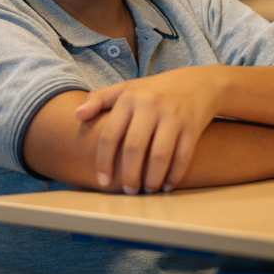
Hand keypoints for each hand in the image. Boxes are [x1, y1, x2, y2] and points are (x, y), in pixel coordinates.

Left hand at [74, 67, 221, 193]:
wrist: (197, 83)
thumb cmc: (154, 91)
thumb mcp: (126, 89)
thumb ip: (99, 99)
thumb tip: (77, 115)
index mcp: (130, 97)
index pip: (111, 134)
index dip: (104, 161)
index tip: (103, 181)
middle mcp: (151, 105)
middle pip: (134, 148)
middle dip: (129, 175)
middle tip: (128, 190)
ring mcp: (173, 115)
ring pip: (160, 155)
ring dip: (152, 179)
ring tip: (147, 190)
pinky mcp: (192, 126)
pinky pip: (182, 156)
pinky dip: (174, 175)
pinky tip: (166, 185)